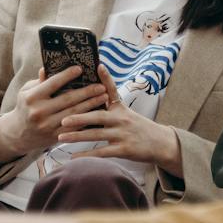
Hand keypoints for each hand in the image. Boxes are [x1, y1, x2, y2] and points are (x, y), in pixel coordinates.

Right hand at [0, 66, 108, 157]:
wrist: (17, 134)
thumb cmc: (25, 107)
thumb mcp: (26, 91)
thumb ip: (39, 81)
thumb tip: (48, 67)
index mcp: (32, 97)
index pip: (52, 83)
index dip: (67, 75)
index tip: (80, 69)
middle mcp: (39, 112)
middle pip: (67, 99)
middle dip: (86, 92)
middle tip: (100, 85)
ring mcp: (47, 126)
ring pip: (74, 113)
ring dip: (91, 104)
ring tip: (104, 96)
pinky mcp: (54, 136)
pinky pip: (74, 127)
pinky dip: (87, 119)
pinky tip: (97, 112)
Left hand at [54, 64, 181, 170]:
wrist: (161, 143)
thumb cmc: (140, 127)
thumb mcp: (127, 113)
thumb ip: (110, 106)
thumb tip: (94, 96)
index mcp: (120, 109)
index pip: (112, 91)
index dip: (106, 78)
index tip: (98, 66)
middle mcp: (122, 119)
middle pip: (98, 116)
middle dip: (79, 117)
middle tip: (62, 118)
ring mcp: (123, 135)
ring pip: (97, 135)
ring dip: (77, 136)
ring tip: (61, 136)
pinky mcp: (124, 149)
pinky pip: (102, 152)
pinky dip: (87, 154)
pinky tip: (73, 157)